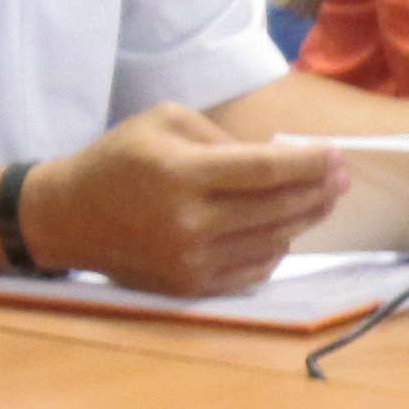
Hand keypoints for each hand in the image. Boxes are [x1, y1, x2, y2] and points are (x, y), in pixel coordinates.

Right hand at [27, 102, 346, 293]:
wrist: (68, 216)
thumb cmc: (119, 159)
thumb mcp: (164, 121)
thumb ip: (223, 138)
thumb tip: (279, 160)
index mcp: (182, 174)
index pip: (267, 171)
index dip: (310, 164)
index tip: (336, 156)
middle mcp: (188, 223)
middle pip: (278, 209)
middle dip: (318, 191)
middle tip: (340, 178)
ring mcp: (190, 261)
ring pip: (272, 243)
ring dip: (302, 221)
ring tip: (320, 201)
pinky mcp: (189, 287)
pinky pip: (252, 271)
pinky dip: (275, 250)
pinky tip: (284, 231)